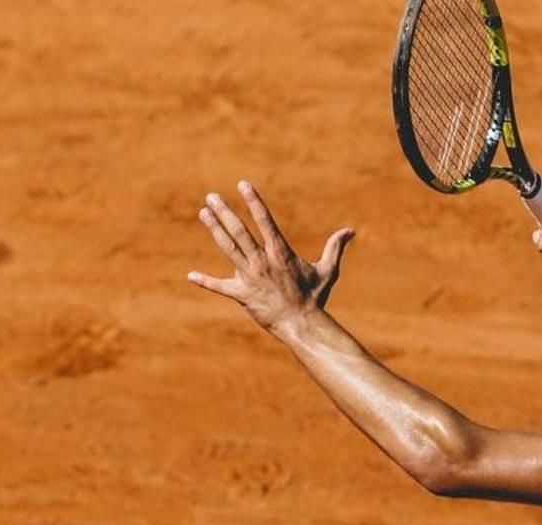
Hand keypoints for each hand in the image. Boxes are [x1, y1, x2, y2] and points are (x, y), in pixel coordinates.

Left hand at [187, 180, 354, 335]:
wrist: (301, 324)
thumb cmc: (314, 298)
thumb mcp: (327, 270)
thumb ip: (335, 248)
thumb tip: (350, 231)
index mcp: (281, 253)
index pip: (265, 221)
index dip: (254, 201)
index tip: (243, 184)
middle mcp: (262, 261)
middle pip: (240, 231)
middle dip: (225, 212)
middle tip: (211, 197)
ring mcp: (250, 277)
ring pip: (228, 249)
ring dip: (215, 230)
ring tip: (203, 213)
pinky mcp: (241, 295)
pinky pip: (220, 287)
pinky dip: (205, 282)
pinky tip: (191, 275)